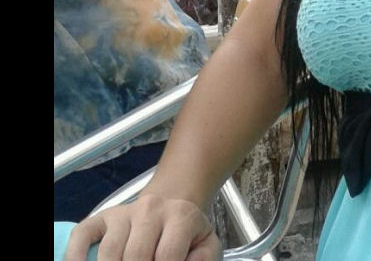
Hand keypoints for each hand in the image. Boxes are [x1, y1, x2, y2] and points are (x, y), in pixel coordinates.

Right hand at [64, 194, 221, 260]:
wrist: (171, 203)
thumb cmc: (187, 233)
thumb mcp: (206, 243)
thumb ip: (204, 258)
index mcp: (181, 216)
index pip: (167, 256)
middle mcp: (150, 209)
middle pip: (135, 256)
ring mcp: (123, 213)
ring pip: (109, 253)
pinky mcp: (101, 218)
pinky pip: (82, 235)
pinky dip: (75, 257)